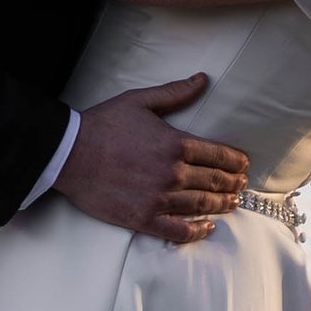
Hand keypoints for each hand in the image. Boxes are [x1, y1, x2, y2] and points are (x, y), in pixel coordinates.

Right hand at [53, 75, 249, 243]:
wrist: (67, 154)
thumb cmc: (101, 125)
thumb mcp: (139, 101)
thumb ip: (174, 93)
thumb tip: (202, 79)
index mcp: (175, 144)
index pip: (219, 155)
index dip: (236, 161)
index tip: (243, 164)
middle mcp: (173, 174)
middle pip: (215, 181)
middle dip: (233, 183)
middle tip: (241, 185)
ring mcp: (159, 199)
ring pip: (202, 205)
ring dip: (221, 205)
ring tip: (231, 203)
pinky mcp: (143, 218)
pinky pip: (178, 230)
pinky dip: (197, 231)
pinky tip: (207, 227)